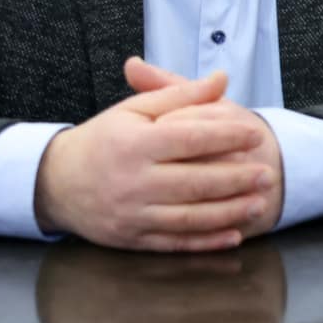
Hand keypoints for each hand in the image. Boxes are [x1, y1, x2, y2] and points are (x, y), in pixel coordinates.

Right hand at [34, 64, 272, 250]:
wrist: (55, 182)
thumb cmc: (102, 140)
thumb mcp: (134, 110)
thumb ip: (179, 94)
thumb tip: (221, 79)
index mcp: (134, 143)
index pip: (189, 138)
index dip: (226, 134)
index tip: (255, 133)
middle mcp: (133, 180)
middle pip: (194, 181)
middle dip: (236, 178)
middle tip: (268, 173)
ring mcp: (131, 213)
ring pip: (189, 216)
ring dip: (229, 212)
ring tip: (259, 202)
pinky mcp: (131, 239)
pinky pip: (174, 243)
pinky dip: (206, 241)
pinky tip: (233, 235)